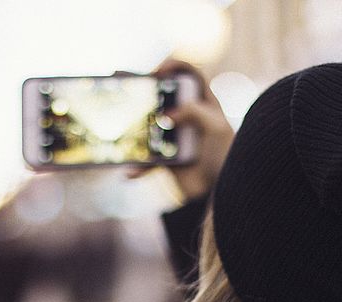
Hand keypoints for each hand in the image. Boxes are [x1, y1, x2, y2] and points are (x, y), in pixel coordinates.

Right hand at [129, 59, 234, 201]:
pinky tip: (130, 172)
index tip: (157, 72)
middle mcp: (188, 116)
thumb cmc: (226, 159)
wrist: (219, 194)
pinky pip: (146, 158)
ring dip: (132, 124)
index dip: (173, 66)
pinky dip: (137, 166)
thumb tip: (166, 116)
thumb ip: (196, 113)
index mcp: (205, 103)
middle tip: (126, 87)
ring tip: (116, 122)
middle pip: (162, 95)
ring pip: (148, 124)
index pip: (189, 75)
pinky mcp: (165, 157)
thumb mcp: (217, 129)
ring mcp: (175, 136)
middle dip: (143, 89)